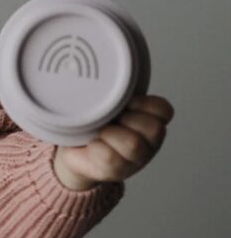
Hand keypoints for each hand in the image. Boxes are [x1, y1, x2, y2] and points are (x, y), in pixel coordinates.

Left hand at [53, 94, 173, 189]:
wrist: (74, 153)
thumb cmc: (92, 125)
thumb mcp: (108, 104)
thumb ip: (115, 91)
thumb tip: (102, 65)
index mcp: (151, 120)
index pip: (163, 110)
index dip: (143, 103)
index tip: (125, 103)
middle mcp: (149, 142)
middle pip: (153, 128)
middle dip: (127, 119)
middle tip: (110, 120)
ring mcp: (136, 159)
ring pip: (133, 144)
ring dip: (111, 134)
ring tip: (100, 132)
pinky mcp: (117, 172)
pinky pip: (110, 157)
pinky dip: (98, 147)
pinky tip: (92, 144)